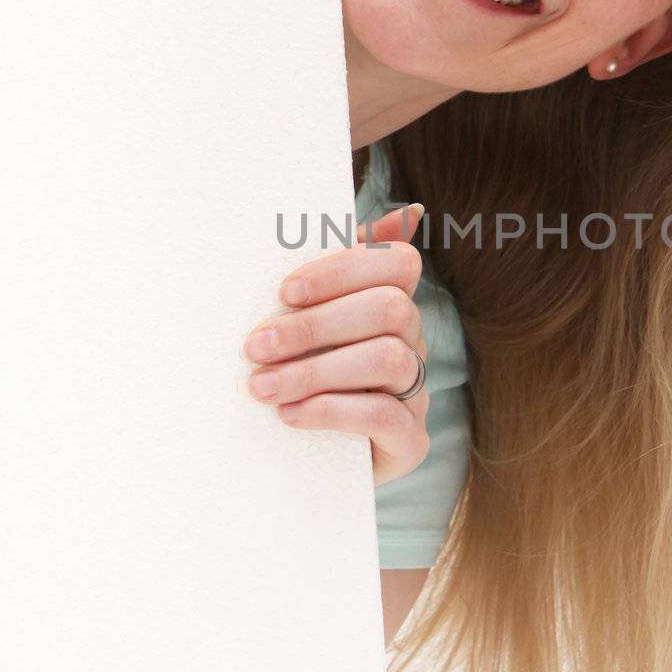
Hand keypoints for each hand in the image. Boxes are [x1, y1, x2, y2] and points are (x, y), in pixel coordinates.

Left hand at [242, 203, 430, 486]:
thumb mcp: (303, 323)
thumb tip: (406, 211)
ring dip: (316, 371)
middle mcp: (413, 342)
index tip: (286, 291)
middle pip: (391, 309)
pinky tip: (291, 415)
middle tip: (255, 347)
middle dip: (315, 326)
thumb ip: (328, 271)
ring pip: (389, 359)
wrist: (303, 460)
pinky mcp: (410, 441)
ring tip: (263, 387)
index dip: (345, 270)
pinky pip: (386, 415)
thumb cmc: (300, 376)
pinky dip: (333, 410)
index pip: (399, 263)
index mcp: (391, 303)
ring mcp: (416, 392)